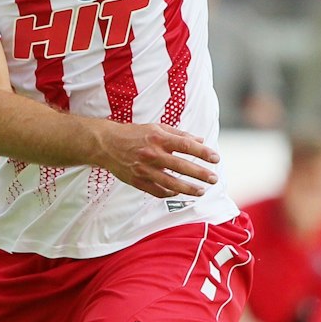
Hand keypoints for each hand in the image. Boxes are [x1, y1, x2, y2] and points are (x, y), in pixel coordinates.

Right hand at [94, 120, 218, 198]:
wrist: (105, 144)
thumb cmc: (133, 134)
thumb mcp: (156, 128)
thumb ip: (179, 135)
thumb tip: (201, 141)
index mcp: (158, 138)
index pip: (187, 146)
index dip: (203, 153)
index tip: (215, 158)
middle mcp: (152, 154)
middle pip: (182, 166)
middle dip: (200, 174)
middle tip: (213, 178)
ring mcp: (144, 169)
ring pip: (170, 183)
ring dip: (188, 188)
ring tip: (201, 191)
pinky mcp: (136, 180)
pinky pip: (156, 191)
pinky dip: (168, 193)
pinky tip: (177, 193)